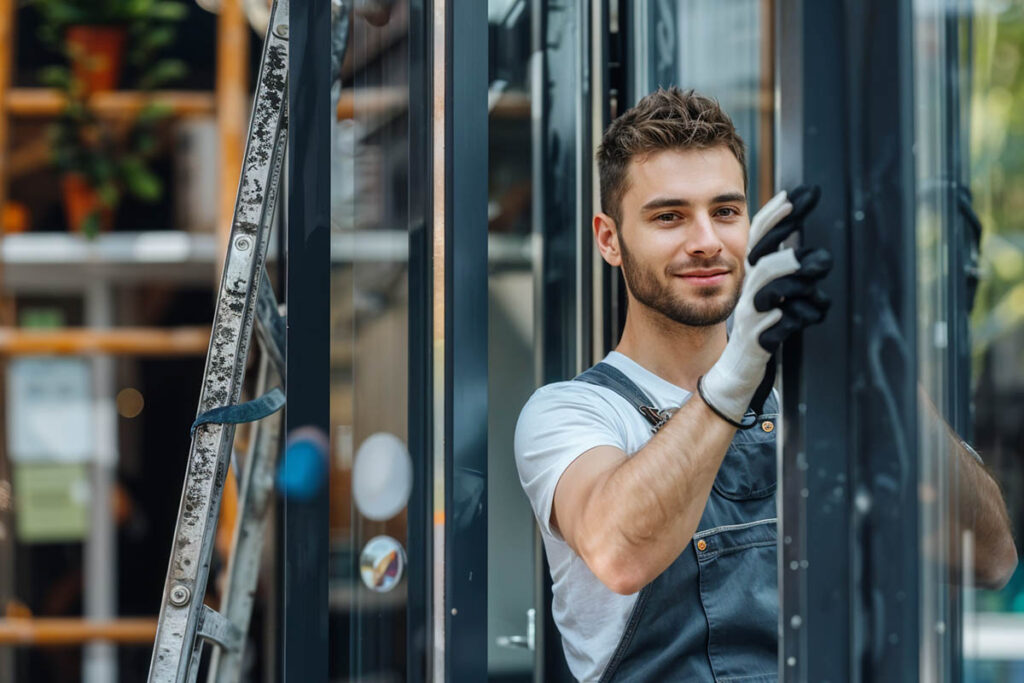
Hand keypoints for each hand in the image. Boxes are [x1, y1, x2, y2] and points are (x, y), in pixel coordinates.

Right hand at [698, 186, 831, 426]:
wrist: (736, 373)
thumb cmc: (761, 332)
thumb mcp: (776, 298)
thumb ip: (789, 277)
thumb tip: (817, 257)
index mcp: (755, 279)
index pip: (763, 239)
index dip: (778, 215)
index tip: (800, 192)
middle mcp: (750, 293)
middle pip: (763, 257)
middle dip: (783, 233)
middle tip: (808, 216)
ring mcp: (752, 317)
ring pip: (767, 288)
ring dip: (791, 274)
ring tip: (816, 262)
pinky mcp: (757, 343)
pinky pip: (773, 329)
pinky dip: (789, 322)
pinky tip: (805, 316)